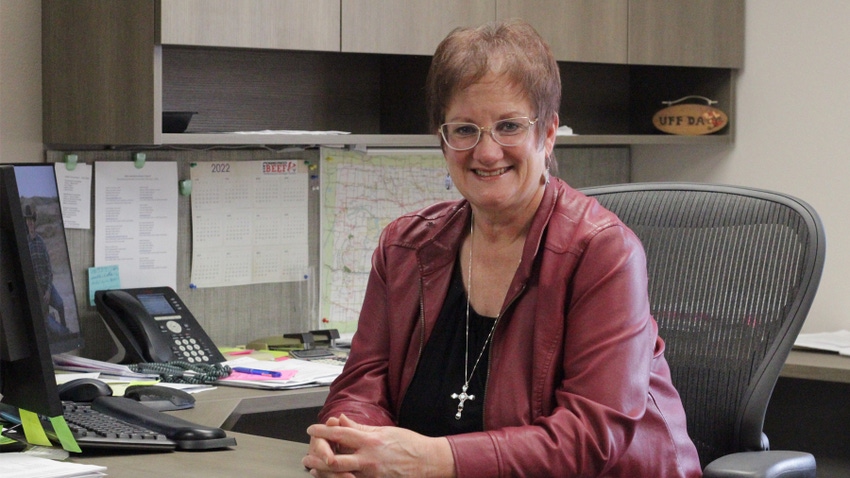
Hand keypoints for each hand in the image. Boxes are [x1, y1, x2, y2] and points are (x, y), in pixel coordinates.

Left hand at [302, 414, 454, 477]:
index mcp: (371, 440)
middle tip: (306, 455)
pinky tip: (334, 477)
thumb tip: (342, 420)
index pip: (340, 434)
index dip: (323, 431)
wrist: (428, 462)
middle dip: (317, 457)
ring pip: (341, 474)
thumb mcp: (384, 430)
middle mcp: (369, 458)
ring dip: (325, 472)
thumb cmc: (409, 444)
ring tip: (314, 468)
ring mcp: (372, 474)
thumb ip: (360, 427)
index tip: (312, 429)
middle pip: (335, 459)